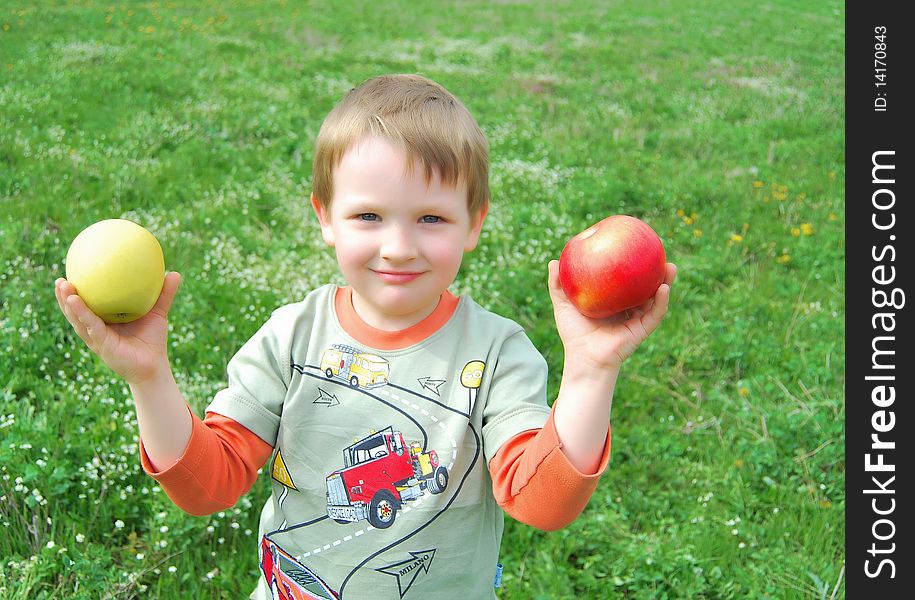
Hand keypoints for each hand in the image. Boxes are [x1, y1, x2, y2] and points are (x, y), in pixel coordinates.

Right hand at [54, 272, 181, 384]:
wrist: (155, 366)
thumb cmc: (153, 340)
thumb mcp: (158, 313)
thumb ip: (164, 294)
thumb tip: (175, 273)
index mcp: (105, 321)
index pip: (87, 304)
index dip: (78, 291)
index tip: (71, 273)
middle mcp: (97, 329)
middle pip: (75, 311)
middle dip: (65, 296)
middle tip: (59, 279)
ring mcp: (97, 338)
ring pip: (77, 318)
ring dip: (67, 302)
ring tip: (61, 285)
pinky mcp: (102, 344)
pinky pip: (90, 326)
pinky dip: (81, 313)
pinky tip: (75, 300)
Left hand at [547, 261, 676, 369]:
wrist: (583, 358)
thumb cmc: (573, 333)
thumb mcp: (563, 305)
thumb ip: (558, 285)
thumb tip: (552, 261)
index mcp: (613, 302)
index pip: (624, 280)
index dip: (631, 265)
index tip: (635, 246)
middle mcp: (627, 309)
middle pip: (645, 286)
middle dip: (654, 270)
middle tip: (658, 251)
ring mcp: (637, 319)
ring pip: (656, 298)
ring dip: (666, 282)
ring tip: (671, 266)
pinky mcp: (642, 329)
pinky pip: (656, 313)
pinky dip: (662, 301)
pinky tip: (663, 287)